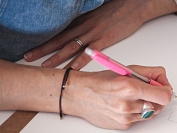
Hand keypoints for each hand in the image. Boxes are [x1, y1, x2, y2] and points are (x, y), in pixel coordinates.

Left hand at [24, 0, 155, 68]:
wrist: (131, 6)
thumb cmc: (116, 12)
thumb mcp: (94, 17)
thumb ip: (85, 27)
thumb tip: (78, 39)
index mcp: (79, 22)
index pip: (57, 34)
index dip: (43, 42)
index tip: (31, 50)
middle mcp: (83, 27)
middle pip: (58, 40)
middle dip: (42, 50)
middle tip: (29, 58)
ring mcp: (93, 34)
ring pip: (70, 47)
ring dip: (57, 57)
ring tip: (46, 66)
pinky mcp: (105, 39)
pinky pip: (91, 51)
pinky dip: (82, 60)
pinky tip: (74, 67)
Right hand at [62, 65, 172, 128]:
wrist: (78, 94)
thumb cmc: (100, 81)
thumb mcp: (125, 70)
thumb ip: (149, 73)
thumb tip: (164, 80)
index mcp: (130, 87)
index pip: (164, 96)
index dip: (167, 91)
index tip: (164, 88)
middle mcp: (128, 104)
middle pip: (160, 106)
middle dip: (157, 98)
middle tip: (148, 92)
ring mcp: (126, 117)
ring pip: (150, 113)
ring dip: (147, 106)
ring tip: (133, 98)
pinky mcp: (123, 126)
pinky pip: (139, 120)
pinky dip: (136, 113)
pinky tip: (124, 106)